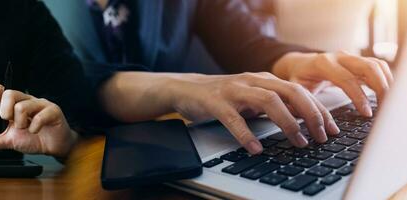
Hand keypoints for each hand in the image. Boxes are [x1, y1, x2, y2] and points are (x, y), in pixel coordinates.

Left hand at [0, 77, 77, 156]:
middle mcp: (27, 100)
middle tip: (10, 122)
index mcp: (16, 105)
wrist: (55, 147)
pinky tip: (36, 131)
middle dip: (5, 110)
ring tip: (28, 129)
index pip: (0, 92)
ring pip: (22, 106)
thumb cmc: (34, 139)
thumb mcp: (9, 141)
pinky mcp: (53, 111)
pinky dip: (34, 128)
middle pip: (10, 93)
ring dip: (21, 123)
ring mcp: (41, 104)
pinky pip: (39, 116)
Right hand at [170, 72, 338, 153]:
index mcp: (265, 79)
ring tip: (298, 142)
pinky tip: (255, 149)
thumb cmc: (222, 96)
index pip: (300, 91)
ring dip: (287, 123)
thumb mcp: (253, 97)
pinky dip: (246, 135)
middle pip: (290, 92)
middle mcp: (252, 81)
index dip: (319, 110)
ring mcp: (234, 90)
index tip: (332, 129)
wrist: (186, 88)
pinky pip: (234, 119)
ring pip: (268, 101)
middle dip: (311, 114)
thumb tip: (306, 118)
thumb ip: (276, 104)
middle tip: (321, 137)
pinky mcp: (215, 102)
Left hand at [272, 52, 393, 116]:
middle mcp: (339, 57)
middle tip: (384, 108)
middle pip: (367, 67)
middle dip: (380, 87)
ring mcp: (350, 57)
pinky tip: (386, 93)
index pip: (346, 79)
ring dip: (386, 82)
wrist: (300, 63)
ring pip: (375, 65)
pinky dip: (385, 78)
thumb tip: (306, 116)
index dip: (359, 97)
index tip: (367, 113)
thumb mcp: (295, 89)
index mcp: (322, 64)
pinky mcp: (358, 61)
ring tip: (388, 103)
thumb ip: (301, 100)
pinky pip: (377, 66)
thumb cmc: (299, 78)